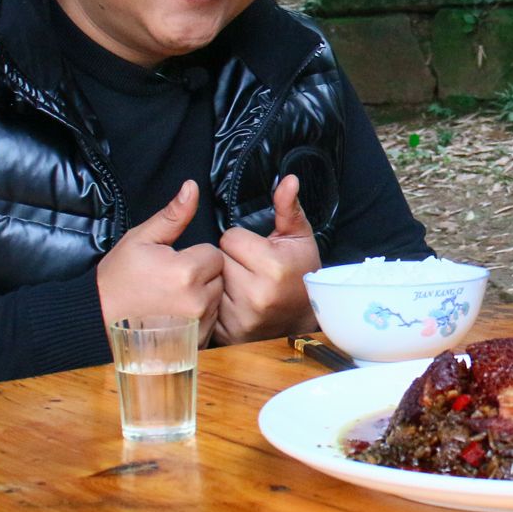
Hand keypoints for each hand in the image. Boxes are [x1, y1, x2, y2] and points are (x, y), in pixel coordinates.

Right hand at [96, 180, 224, 343]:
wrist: (97, 321)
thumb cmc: (117, 280)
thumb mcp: (140, 240)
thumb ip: (173, 215)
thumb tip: (192, 187)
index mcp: (186, 271)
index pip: (213, 254)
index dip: (193, 256)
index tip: (171, 264)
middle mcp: (196, 300)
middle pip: (218, 277)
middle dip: (199, 276)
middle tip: (168, 282)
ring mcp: (196, 324)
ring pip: (216, 299)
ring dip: (200, 297)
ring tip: (169, 299)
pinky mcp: (195, 341)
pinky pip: (210, 321)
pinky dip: (197, 318)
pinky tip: (173, 316)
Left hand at [214, 174, 321, 344]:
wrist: (304, 319)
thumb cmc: (301, 272)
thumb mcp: (299, 236)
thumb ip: (288, 207)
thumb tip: (288, 179)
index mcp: (273, 266)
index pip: (230, 238)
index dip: (242, 241)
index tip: (256, 251)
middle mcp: (256, 294)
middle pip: (217, 259)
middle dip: (230, 260)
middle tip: (249, 268)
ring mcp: (242, 316)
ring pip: (210, 281)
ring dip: (221, 280)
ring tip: (242, 284)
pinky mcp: (229, 332)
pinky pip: (207, 305)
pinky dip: (216, 302)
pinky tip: (234, 302)